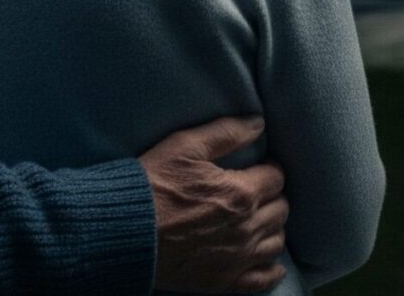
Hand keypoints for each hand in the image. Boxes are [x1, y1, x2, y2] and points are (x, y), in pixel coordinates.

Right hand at [141, 116, 289, 292]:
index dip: (269, 169)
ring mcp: (237, 259)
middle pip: (281, 210)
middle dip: (272, 197)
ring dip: (272, 228)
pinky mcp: (224, 282)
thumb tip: (258, 123)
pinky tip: (266, 259)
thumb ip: (226, 133)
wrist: (123, 232)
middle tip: (257, 192)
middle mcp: (246, 228)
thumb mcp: (185, 146)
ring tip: (258, 220)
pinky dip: (272, 269)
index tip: (259, 168)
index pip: (276, 178)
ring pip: (277, 242)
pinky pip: (264, 279)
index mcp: (241, 193)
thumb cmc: (152, 185)